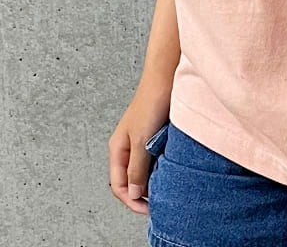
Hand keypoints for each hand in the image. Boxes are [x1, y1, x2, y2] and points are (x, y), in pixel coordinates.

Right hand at [107, 77, 171, 215]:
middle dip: (141, 194)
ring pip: (142, 170)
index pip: (118, 185)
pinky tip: (169, 170)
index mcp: (117, 148)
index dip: (131, 201)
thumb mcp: (141, 139)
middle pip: (129, 180)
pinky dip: (159, 168)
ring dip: (151, 181)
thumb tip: (134, 193)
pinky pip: (153, 159)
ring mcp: (140, 141)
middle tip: (158, 203)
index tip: (148, 209)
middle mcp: (126, 147)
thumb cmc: (151, 101)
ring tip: (164, 189)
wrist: (166, 76)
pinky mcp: (153, 136)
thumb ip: (136, 168)